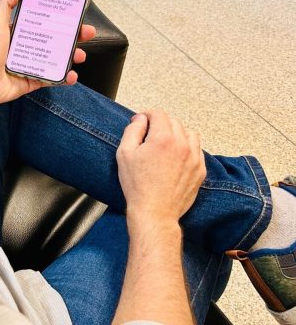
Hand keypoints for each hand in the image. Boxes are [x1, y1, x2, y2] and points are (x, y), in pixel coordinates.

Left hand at [0, 0, 95, 112]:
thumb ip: (6, 3)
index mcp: (20, 31)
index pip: (45, 20)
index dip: (60, 16)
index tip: (74, 11)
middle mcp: (27, 46)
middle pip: (55, 38)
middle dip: (73, 36)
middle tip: (86, 33)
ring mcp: (31, 64)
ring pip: (57, 58)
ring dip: (71, 55)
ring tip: (79, 55)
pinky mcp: (33, 80)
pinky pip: (52, 78)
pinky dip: (64, 77)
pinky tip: (71, 75)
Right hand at [116, 110, 205, 225]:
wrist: (154, 212)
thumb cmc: (137, 185)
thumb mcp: (125, 153)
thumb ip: (133, 130)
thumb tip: (141, 119)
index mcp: (164, 138)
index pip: (159, 114)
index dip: (147, 115)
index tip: (141, 121)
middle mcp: (183, 144)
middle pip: (174, 122)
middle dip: (161, 124)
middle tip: (149, 135)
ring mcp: (195, 158)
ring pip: (189, 133)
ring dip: (177, 134)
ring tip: (165, 144)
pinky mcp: (200, 170)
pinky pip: (197, 150)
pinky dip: (187, 148)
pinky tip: (175, 157)